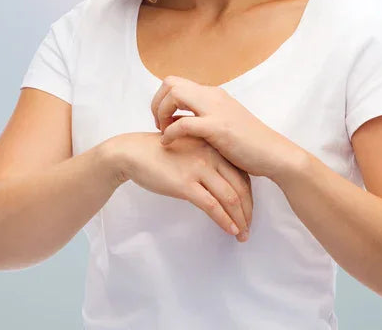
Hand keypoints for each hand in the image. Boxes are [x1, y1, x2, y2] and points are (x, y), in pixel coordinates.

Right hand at [111, 131, 252, 240]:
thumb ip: (207, 162)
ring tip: (242, 234)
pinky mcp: (185, 184)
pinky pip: (212, 206)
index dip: (249, 196)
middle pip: (240, 187)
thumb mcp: (189, 149)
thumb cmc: (158, 152)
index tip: (249, 212)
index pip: (242, 174)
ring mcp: (198, 169)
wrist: (132, 152)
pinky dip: (224, 220)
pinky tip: (230, 230)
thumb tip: (222, 184)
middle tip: (249, 228)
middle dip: (248, 211)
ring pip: (230, 198)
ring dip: (239, 220)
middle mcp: (210, 156)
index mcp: (213, 147)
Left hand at [151, 75, 306, 179]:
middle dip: (157, 103)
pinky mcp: (218, 127)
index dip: (162, 99)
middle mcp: (213, 96)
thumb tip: (179, 121)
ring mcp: (216, 110)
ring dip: (162, 113)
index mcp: (213, 94)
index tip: (163, 120)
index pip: (176, 82)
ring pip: (174, 94)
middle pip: (170, 83)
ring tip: (164, 132)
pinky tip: (168, 144)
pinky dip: (170, 132)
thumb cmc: (249, 145)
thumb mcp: (223, 124)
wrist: (275, 154)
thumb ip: (203, 118)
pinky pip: (184, 123)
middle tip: (160, 125)